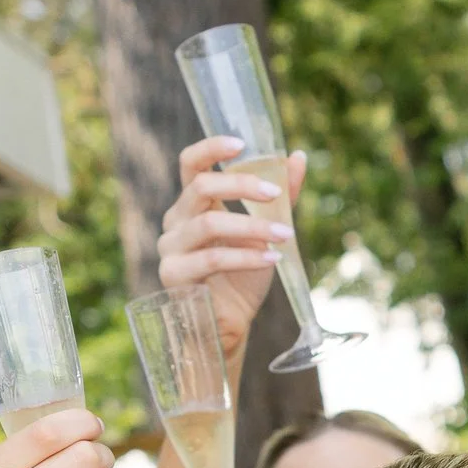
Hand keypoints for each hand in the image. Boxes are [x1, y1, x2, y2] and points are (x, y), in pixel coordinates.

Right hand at [158, 136, 300, 367]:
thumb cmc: (243, 276)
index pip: (190, 164)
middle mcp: (175, 221)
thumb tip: (298, 156)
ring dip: (253, 228)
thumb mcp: (266, 230)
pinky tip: (272, 260)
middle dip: (242, 187)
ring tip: (285, 236)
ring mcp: (170, 248)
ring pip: (208, 225)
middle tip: (276, 194)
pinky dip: (245, 257)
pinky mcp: (173, 276)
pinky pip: (211, 259)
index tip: (242, 144)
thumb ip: (280, 197)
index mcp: (192, 204)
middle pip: (200, 188)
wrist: (231, 324)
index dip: (211, 148)